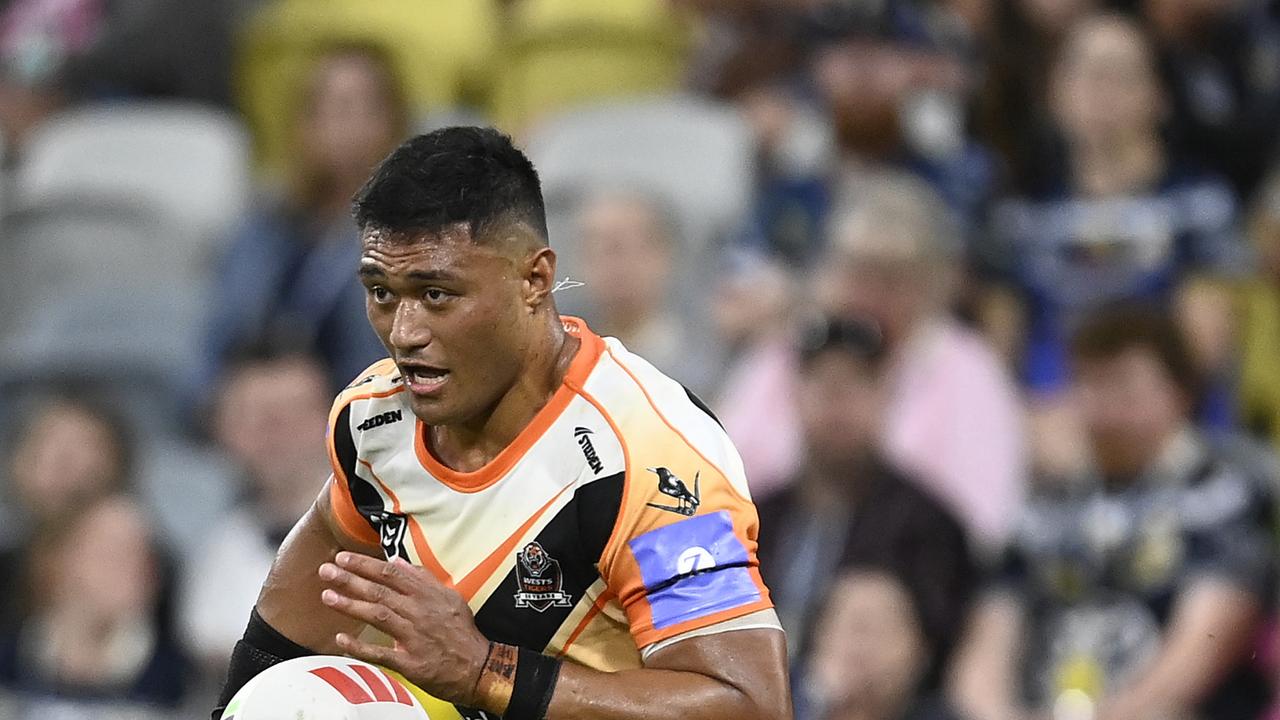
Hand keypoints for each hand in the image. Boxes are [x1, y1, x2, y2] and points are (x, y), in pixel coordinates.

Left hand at [318, 552, 489, 705]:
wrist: (478, 667)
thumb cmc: (462, 632)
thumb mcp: (449, 597)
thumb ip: (423, 579)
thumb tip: (397, 563)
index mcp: (427, 595)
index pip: (391, 574)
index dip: (365, 564)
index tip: (344, 558)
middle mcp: (419, 612)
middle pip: (379, 591)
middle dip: (350, 579)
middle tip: (326, 570)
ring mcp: (414, 637)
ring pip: (378, 616)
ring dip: (350, 605)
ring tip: (327, 596)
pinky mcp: (410, 662)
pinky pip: (380, 653)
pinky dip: (359, 647)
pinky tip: (341, 640)